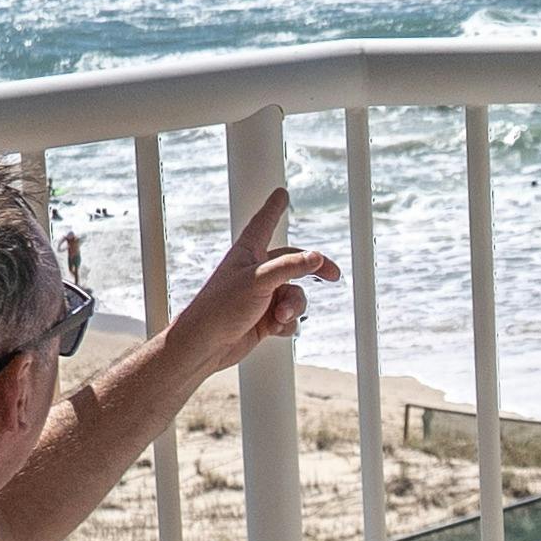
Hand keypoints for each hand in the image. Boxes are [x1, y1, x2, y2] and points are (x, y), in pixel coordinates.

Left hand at [173, 188, 338, 371]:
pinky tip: (274, 329)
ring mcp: (261, 296)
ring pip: (295, 294)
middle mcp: (256, 272)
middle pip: (293, 263)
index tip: (281, 194)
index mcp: (247, 253)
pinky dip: (287, 323)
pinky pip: (289, 317)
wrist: (207, 346)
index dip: (274, 208)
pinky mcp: (264, 319)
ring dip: (294, 306)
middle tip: (333, 275)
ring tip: (281, 316)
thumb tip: (317, 257)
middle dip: (312, 271)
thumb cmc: (221, 307)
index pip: (264, 223)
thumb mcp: (259, 281)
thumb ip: (290, 267)